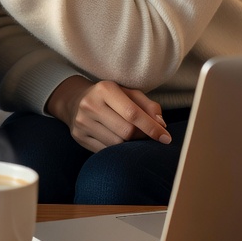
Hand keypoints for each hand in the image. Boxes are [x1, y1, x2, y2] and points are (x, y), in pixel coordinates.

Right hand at [46, 75, 171, 152]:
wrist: (75, 100)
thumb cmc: (109, 97)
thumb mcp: (128, 93)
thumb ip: (148, 105)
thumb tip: (161, 124)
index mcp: (105, 89)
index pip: (132, 113)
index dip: (152, 128)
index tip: (166, 138)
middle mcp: (90, 104)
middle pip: (126, 131)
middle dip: (141, 136)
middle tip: (146, 136)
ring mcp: (82, 121)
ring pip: (116, 144)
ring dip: (130, 145)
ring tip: (131, 138)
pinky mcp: (78, 136)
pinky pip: (105, 151)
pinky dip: (117, 150)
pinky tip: (118, 141)